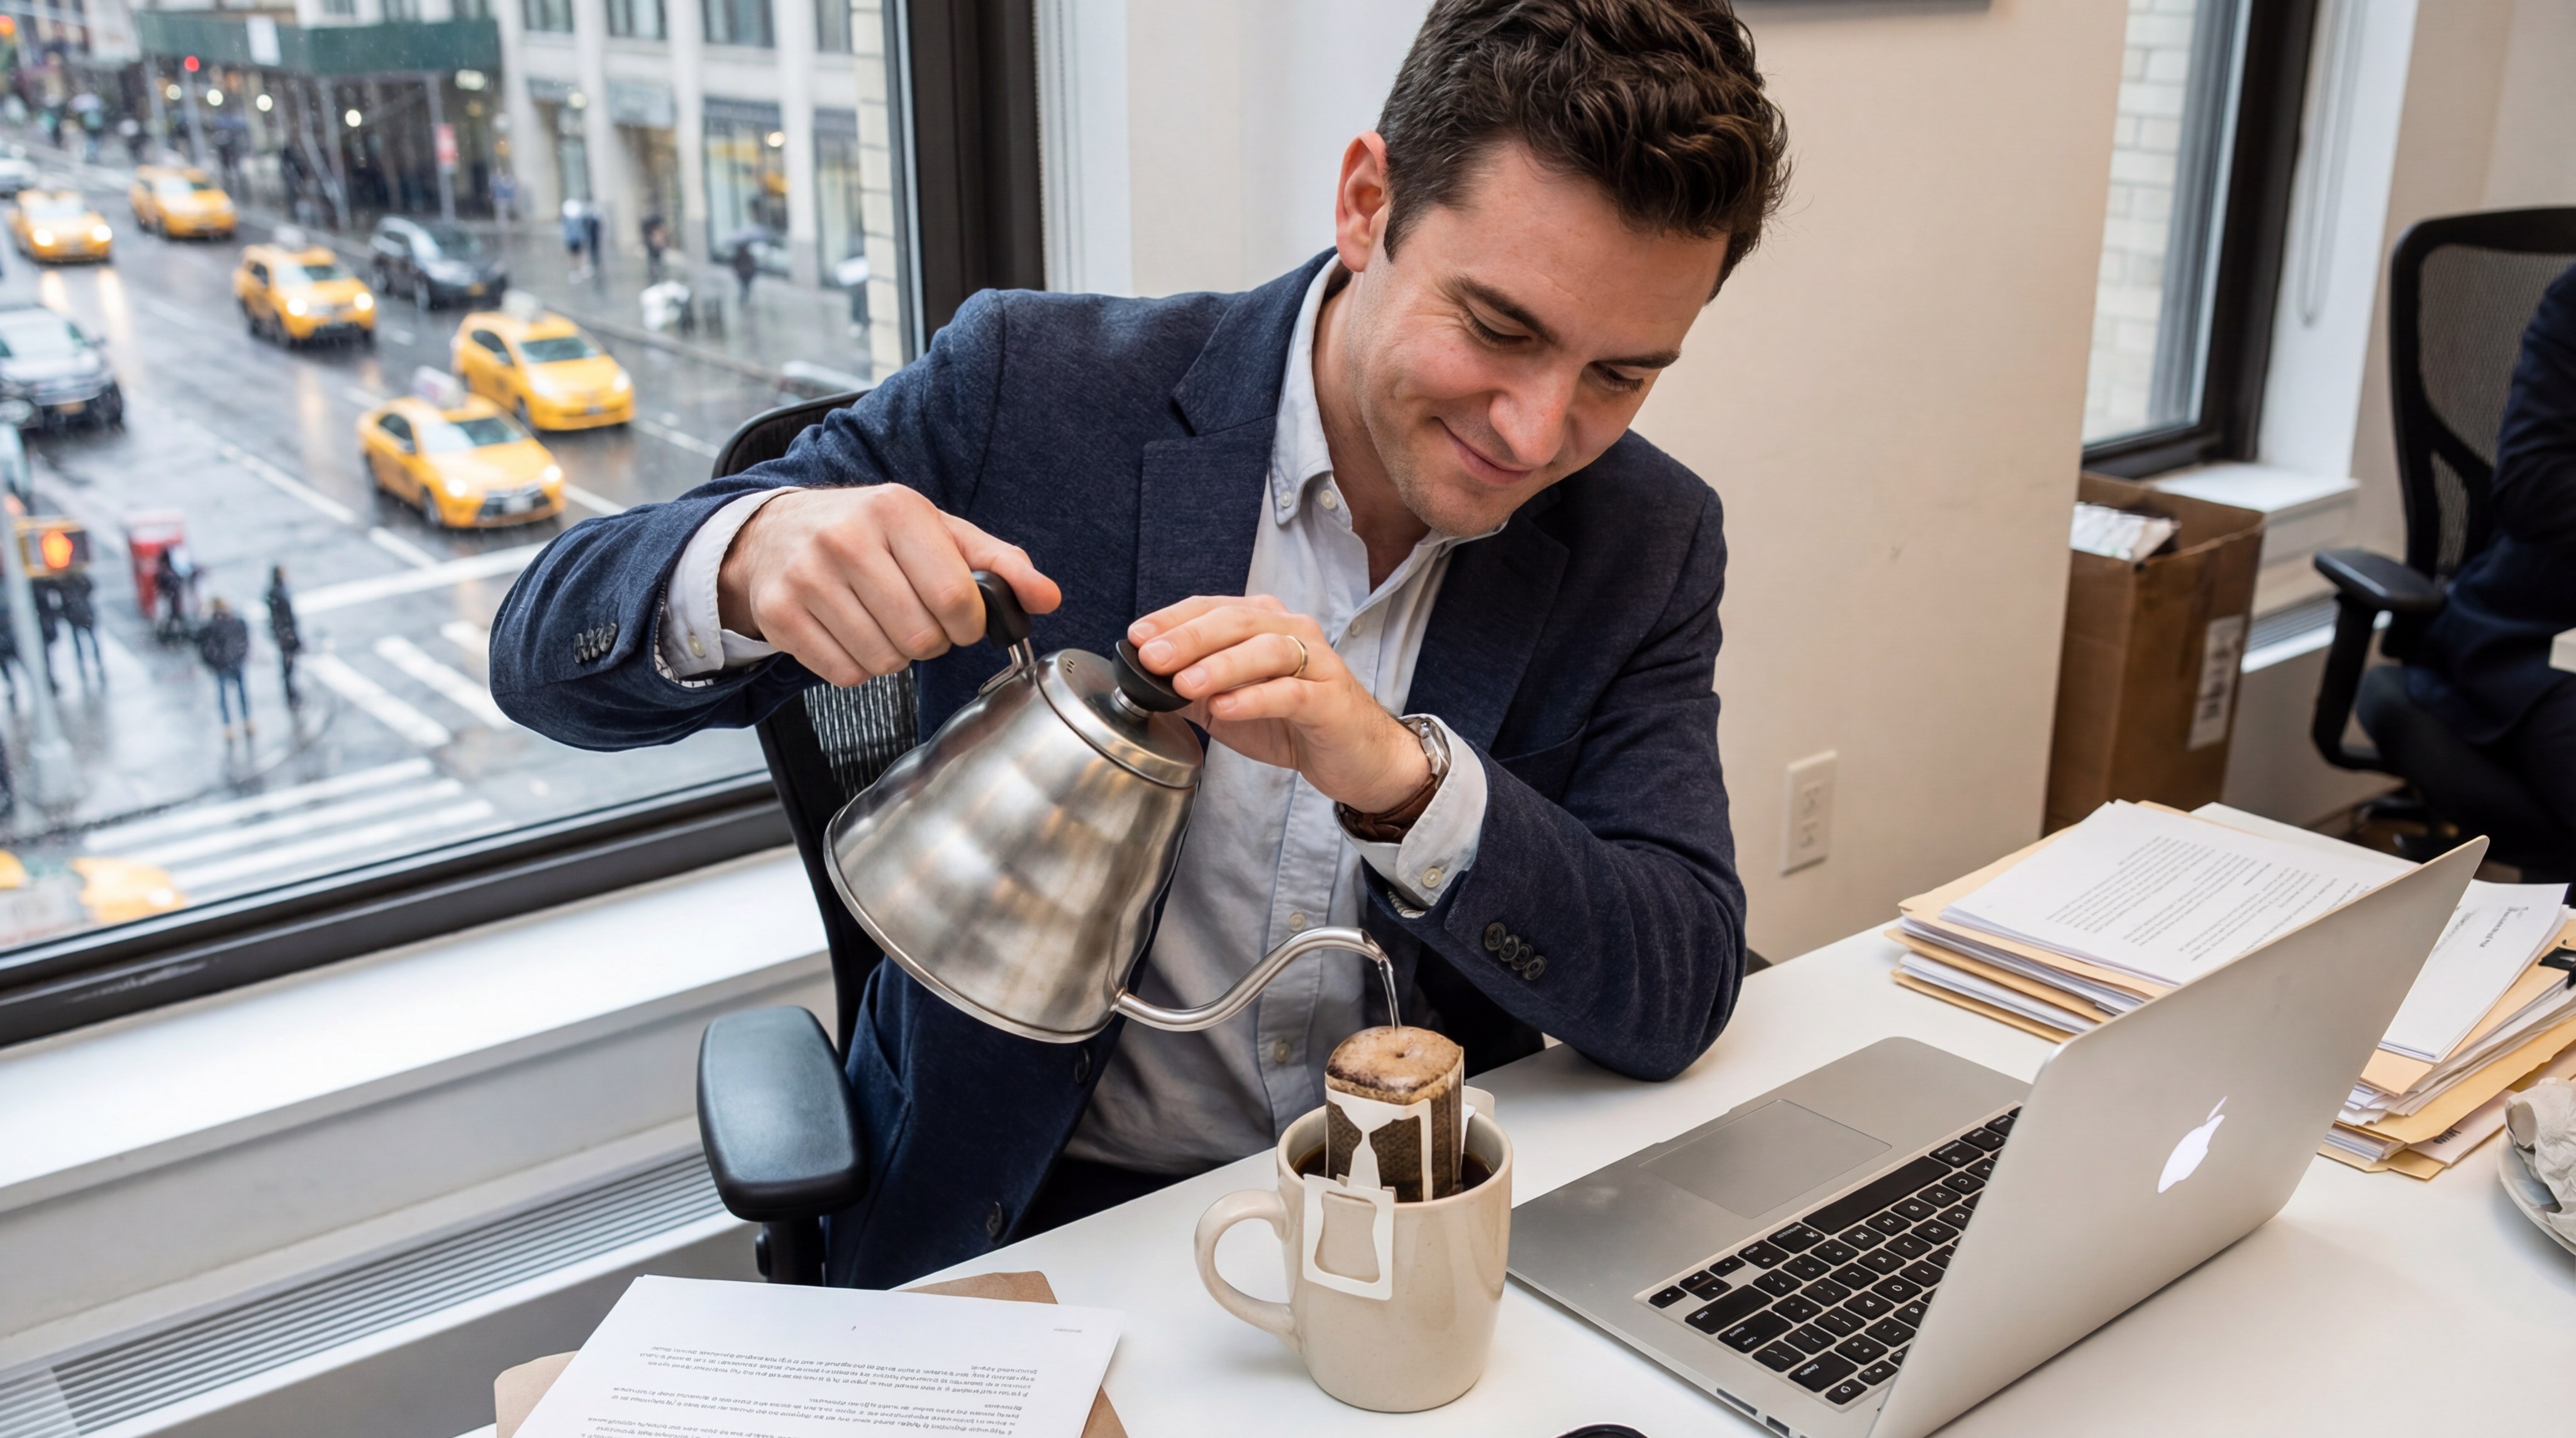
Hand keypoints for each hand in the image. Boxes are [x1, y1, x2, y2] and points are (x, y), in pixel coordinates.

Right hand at [716, 485, 1060, 685]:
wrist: (776, 533)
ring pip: (884, 662)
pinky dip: (858, 667)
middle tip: (917, 619)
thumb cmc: (870, 533)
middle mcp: (846, 538)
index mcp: (895, 509)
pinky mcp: (780, 614)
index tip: (961, 618)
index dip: (969, 624)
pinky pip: (845, 674)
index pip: (955, 599)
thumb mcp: (938, 532)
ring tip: (882, 623)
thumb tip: (1047, 597)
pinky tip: (850, 634)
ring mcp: (807, 577)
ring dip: (895, 656)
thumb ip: (999, 564)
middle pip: (921, 636)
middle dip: (931, 641)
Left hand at [1129, 596, 1429, 812]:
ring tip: (1184, 684)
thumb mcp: (1231, 703)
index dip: (1172, 619)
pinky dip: (1255, 698)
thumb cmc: (1292, 723)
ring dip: (1220, 665)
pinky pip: (1291, 693)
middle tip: (1152, 658)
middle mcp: (1292, 632)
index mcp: (1264, 624)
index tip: (1136, 636)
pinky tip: (1226, 708)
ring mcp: (1316, 663)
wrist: (1357, 756)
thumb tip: (1140, 682)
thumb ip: (1191, 689)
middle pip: (1237, 622)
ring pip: (1265, 650)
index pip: (1213, 608)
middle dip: (1189, 637)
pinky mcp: (1330, 699)